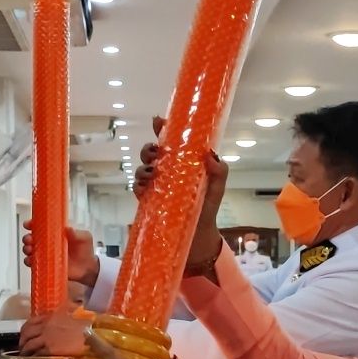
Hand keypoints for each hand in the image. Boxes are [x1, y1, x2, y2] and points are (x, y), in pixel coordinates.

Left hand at [19, 309, 88, 356]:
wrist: (92, 334)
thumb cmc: (88, 324)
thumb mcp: (75, 313)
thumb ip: (69, 310)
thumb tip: (72, 308)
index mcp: (51, 316)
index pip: (31, 322)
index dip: (25, 330)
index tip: (25, 336)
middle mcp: (46, 326)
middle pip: (26, 334)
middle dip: (22, 341)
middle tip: (22, 348)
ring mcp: (47, 338)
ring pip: (29, 345)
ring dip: (25, 351)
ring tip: (26, 357)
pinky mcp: (50, 349)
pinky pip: (37, 354)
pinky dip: (33, 358)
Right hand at [23, 221, 100, 288]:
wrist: (88, 268)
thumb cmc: (86, 250)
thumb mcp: (84, 238)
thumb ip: (77, 234)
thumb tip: (68, 228)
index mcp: (55, 233)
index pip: (41, 226)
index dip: (33, 224)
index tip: (28, 224)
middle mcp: (48, 243)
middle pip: (32, 238)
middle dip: (27, 238)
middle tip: (30, 240)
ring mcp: (46, 254)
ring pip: (30, 250)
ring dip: (27, 249)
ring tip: (30, 250)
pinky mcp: (46, 265)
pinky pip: (33, 263)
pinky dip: (29, 261)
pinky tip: (31, 261)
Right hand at [132, 116, 228, 267]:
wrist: (199, 237)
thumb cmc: (207, 209)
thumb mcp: (217, 189)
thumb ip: (220, 172)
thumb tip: (210, 154)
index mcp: (183, 163)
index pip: (171, 142)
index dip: (163, 129)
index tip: (158, 121)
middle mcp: (167, 171)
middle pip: (151, 153)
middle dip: (149, 148)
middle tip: (156, 152)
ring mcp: (156, 186)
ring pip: (142, 168)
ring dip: (143, 166)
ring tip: (152, 171)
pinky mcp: (149, 201)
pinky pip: (138, 188)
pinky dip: (138, 185)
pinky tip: (144, 186)